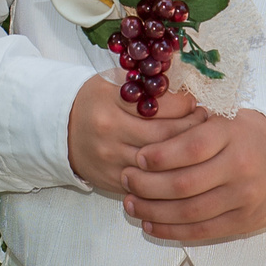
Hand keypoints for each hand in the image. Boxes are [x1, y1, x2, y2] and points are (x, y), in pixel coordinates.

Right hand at [68, 73, 205, 197]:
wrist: (60, 130)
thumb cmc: (94, 102)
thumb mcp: (112, 83)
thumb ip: (143, 85)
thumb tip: (186, 86)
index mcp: (109, 101)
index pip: (158, 104)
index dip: (184, 104)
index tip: (194, 102)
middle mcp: (109, 131)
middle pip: (163, 135)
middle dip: (191, 128)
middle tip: (205, 121)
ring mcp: (111, 159)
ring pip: (159, 162)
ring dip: (185, 153)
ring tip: (199, 142)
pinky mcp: (113, 180)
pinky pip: (149, 182)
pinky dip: (169, 174)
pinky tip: (182, 165)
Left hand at [119, 109, 265, 242]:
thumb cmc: (251, 135)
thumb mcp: (228, 117)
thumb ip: (193, 123)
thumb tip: (148, 126)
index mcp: (233, 135)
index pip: (190, 148)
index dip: (159, 156)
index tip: (137, 157)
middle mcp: (239, 168)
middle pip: (184, 184)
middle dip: (147, 185)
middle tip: (125, 179)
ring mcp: (243, 199)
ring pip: (189, 212)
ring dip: (153, 210)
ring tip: (131, 203)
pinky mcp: (243, 223)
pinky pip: (201, 232)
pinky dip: (171, 230)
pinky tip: (150, 224)